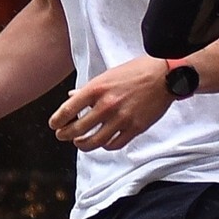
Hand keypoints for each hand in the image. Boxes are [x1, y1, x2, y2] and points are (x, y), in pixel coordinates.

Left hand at [49, 55, 172, 151]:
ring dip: (83, 145)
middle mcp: (106, 105)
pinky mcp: (135, 128)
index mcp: (96, 89)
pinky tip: (103, 142)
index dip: (57, 121)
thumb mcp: (108, 76)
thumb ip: (89, 89)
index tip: (54, 125)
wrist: (164, 76)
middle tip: (62, 136)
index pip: (68, 109)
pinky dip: (106, 146)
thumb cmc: (136, 72)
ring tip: (80, 143)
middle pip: (77, 130)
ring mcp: (121, 118)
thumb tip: (71, 96)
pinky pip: (114, 144)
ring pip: (94, 142)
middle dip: (65, 135)